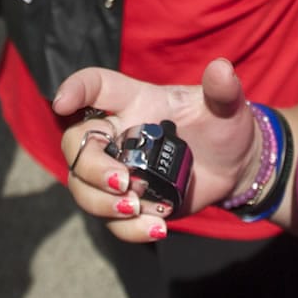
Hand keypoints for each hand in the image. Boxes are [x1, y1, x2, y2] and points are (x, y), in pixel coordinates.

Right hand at [53, 58, 260, 242]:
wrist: (235, 166)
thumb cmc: (223, 125)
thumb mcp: (227, 106)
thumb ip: (223, 89)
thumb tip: (222, 68)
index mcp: (135, 102)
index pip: (96, 86)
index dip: (75, 89)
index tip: (62, 103)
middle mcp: (118, 134)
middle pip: (77, 145)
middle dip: (90, 167)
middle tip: (123, 182)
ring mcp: (120, 170)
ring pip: (82, 187)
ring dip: (102, 203)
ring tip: (137, 208)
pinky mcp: (130, 202)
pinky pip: (111, 221)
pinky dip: (129, 229)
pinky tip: (157, 228)